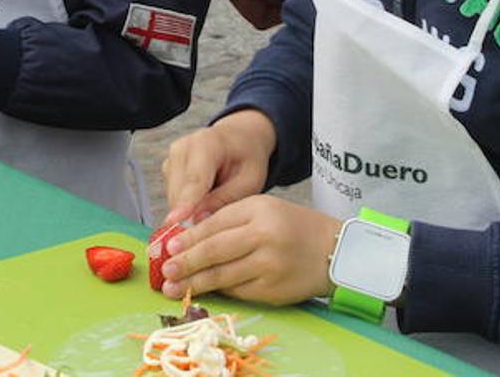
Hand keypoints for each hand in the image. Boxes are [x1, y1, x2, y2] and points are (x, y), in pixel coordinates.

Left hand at [160, 195, 341, 305]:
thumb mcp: (263, 209)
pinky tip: (204, 290)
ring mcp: (270, 265)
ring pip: (224, 275)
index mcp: (259, 209)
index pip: (215, 224)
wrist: (335, 251)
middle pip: (215, 250)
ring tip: (173, 288)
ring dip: (195, 283)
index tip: (169, 247)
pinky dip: (220, 290)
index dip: (189, 237)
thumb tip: (188, 237)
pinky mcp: (274, 290)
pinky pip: (239, 291)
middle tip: (165, 271)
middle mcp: (264, 236)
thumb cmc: (292, 227)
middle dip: (186, 262)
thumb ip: (229, 219)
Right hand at [161, 109, 276, 225]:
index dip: (185, 202)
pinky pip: (173, 195)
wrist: (239, 138)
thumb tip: (196, 219)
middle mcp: (183, 147)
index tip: (174, 221)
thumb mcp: (249, 181)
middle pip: (179, 191)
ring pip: (173, 196)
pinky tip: (206, 198)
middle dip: (190, 214)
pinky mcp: (167, 167)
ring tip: (216, 204)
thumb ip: (224, 199)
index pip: (195, 178)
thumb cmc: (247, 160)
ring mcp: (172, 157)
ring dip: (190, 210)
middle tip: (213, 229)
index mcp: (208, 143)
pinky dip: (187, 204)